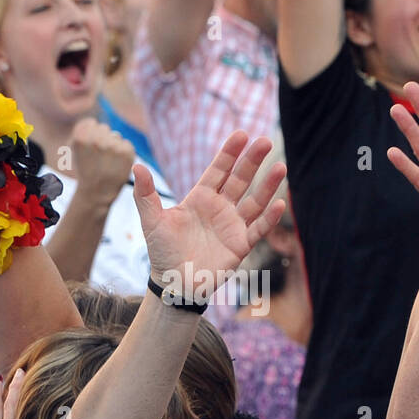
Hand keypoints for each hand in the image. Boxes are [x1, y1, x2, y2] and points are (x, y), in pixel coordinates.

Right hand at [70, 118, 133, 206]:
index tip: (89, 147)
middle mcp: (97, 140)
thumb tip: (92, 122)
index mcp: (81, 137)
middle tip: (99, 157)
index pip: (90, 123)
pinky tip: (116, 164)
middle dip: (101, 139)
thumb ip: (82, 132)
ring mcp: (113, 146)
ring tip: (107, 162)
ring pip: (115, 135)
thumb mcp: (74, 151)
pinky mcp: (127, 152)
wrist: (97, 193)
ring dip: (112, 145)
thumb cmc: (85, 171)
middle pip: (103, 128)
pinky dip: (123, 153)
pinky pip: (126, 144)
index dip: (89, 134)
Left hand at [137, 133, 285, 300]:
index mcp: (201, 197)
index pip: (218, 170)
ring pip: (254, 201)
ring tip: (280, 168)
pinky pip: (258, 229)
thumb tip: (137, 166)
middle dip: (252, 161)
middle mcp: (220, 207)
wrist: (173, 284)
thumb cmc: (162, 252)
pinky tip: (279, 204)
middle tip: (266, 141)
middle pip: (240, 179)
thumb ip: (146, 195)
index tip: (242, 134)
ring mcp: (233, 225)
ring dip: (268, 185)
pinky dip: (269, 218)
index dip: (229, 153)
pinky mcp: (241, 245)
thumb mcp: (152, 221)